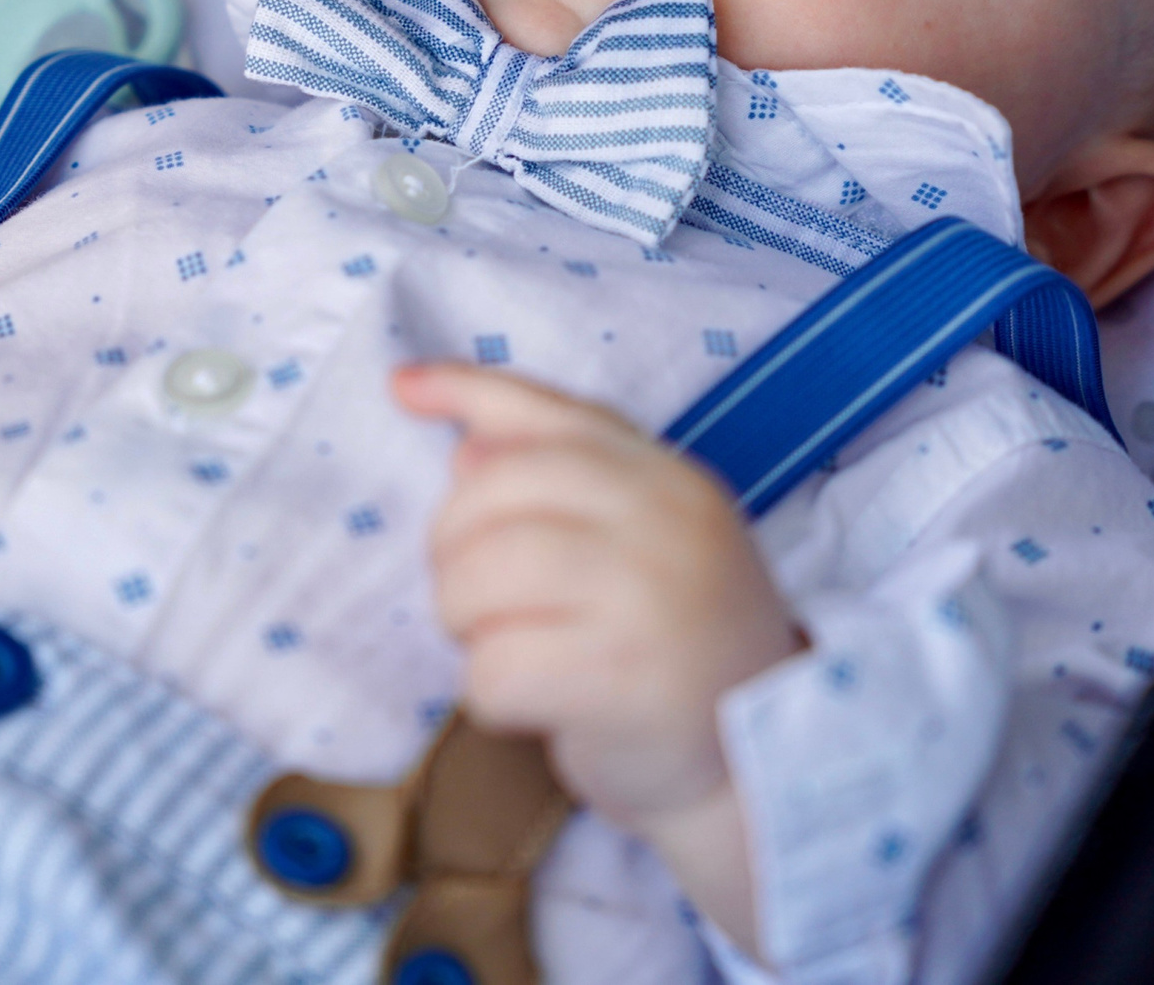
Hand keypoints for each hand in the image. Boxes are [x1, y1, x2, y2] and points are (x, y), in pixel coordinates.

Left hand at [396, 360, 801, 947]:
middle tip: (480, 601)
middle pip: (490, 495)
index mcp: (670, 479)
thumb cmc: (674, 645)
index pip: (554, 414)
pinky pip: (492, 671)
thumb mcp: (642, 543)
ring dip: (466, 626)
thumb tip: (464, 449)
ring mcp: (648, 598)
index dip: (468, 390)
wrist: (750, 765)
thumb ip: (565, 483)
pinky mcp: (620, 682)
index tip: (403, 388)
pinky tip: (535, 707)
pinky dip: (490, 696)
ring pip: (476, 580)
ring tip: (509, 649)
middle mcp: (665, 522)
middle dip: (453, 552)